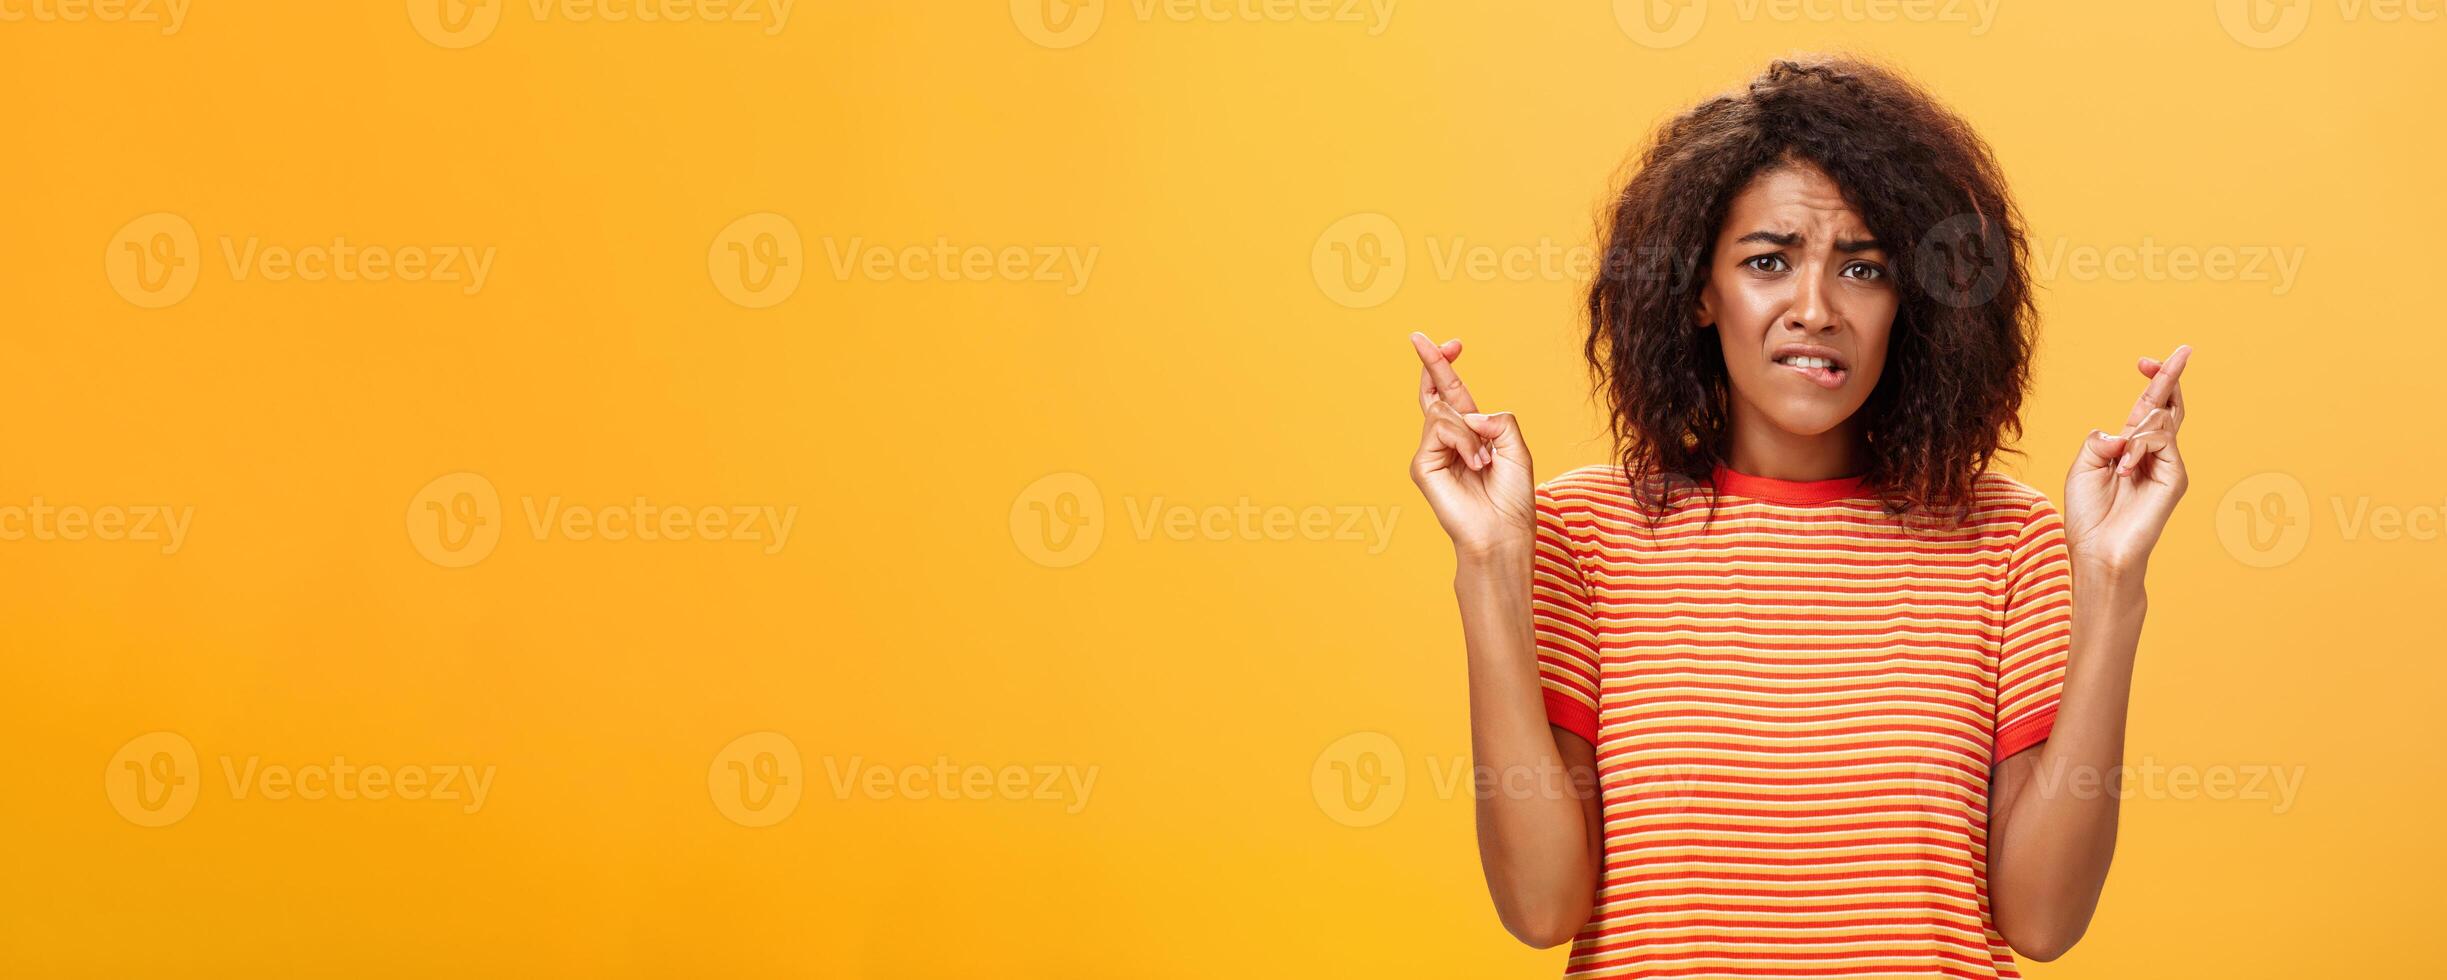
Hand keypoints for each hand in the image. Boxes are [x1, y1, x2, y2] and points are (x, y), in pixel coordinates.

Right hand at [1406, 332, 1534, 558]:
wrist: (1502, 533)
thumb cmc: (1512, 499)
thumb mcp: (1517, 449)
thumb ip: (1499, 420)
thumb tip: (1468, 415)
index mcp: (1471, 435)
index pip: (1454, 394)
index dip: (1448, 367)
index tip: (1453, 344)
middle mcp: (1448, 441)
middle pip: (1435, 393)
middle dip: (1431, 363)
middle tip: (1419, 337)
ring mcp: (1432, 453)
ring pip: (1444, 412)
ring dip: (1471, 433)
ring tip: (1483, 462)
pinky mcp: (1423, 465)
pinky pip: (1441, 430)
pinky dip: (1464, 444)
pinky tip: (1475, 466)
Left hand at [2064, 344, 2191, 573]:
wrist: (2098, 550)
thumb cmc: (2088, 515)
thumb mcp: (2081, 467)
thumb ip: (2099, 441)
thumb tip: (2122, 431)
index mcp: (2129, 448)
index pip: (2147, 408)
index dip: (2151, 381)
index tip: (2145, 360)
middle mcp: (2152, 453)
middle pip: (2169, 406)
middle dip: (2172, 376)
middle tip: (2182, 351)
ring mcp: (2166, 464)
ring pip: (2162, 421)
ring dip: (2136, 433)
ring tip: (2119, 465)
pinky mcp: (2174, 477)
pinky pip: (2161, 443)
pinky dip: (2139, 449)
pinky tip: (2124, 470)